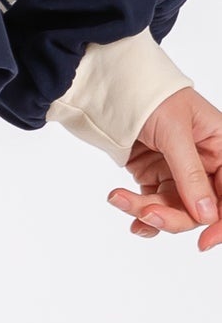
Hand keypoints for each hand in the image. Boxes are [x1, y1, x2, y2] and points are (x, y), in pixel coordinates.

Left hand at [105, 87, 221, 251]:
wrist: (112, 81)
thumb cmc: (151, 93)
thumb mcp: (174, 129)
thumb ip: (190, 172)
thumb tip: (206, 215)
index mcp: (221, 147)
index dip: (221, 222)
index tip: (204, 241)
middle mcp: (205, 164)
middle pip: (201, 209)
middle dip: (173, 216)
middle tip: (147, 214)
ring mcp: (179, 172)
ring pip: (174, 210)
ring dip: (147, 211)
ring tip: (120, 199)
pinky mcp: (155, 176)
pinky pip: (154, 205)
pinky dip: (141, 213)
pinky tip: (128, 213)